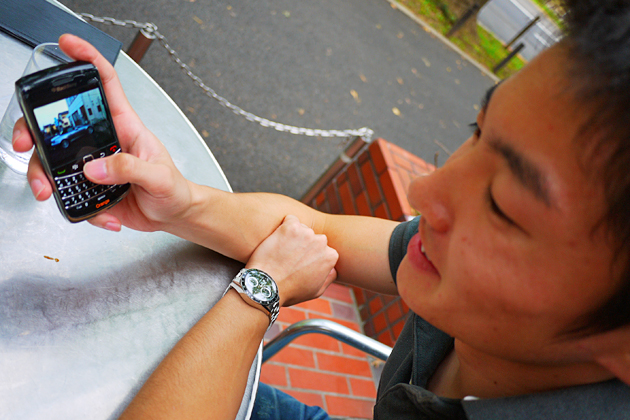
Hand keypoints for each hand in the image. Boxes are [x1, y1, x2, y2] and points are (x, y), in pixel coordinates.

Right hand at [12, 34, 192, 231]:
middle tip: (27, 144)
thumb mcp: (159, 176)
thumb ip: (129, 169)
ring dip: (47, 179)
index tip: (69, 45)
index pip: (106, 84)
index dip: (87, 60)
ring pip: (55, 162)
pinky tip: (106, 216)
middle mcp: (105, 142)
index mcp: (125, 126)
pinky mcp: (91, 189)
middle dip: (36, 130)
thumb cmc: (174, 190)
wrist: (174, 216)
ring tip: (52, 194)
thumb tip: (95, 167)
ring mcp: (95, 165)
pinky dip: (82, 209)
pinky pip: (71, 194)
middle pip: (61, 124)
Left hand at [246, 215, 338, 306]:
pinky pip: (290, 219)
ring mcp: (306, 233)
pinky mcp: (291, 227)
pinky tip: (278, 240)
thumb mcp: (316, 290)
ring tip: (281, 251)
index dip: (311, 256)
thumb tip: (333, 269)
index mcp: (330, 256)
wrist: (267, 286)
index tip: (300, 263)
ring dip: (294, 236)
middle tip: (290, 256)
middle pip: (313, 237)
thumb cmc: (290, 291)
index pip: (323, 249)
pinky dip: (284, 226)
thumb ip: (329, 277)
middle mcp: (321, 242)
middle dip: (304, 244)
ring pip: (302, 228)